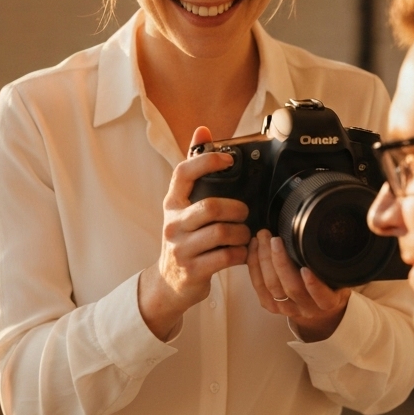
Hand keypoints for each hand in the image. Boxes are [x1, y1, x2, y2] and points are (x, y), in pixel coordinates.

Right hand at [138, 126, 250, 340]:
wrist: (168, 284)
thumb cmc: (183, 240)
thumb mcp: (182, 207)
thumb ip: (193, 172)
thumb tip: (202, 130)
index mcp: (171, 204)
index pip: (183, 173)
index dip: (208, 161)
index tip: (229, 160)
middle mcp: (173, 224)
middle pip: (210, 206)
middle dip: (236, 209)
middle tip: (245, 213)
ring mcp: (181, 249)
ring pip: (221, 232)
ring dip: (241, 233)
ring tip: (245, 235)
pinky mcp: (193, 270)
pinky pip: (226, 257)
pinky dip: (241, 254)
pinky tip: (242, 252)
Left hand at [247, 229, 349, 341]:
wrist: (319, 310)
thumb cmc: (329, 286)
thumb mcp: (339, 277)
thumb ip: (331, 265)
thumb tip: (323, 237)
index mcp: (328, 302)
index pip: (322, 296)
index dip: (313, 284)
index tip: (306, 268)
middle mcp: (307, 309)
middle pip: (291, 287)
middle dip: (280, 261)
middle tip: (274, 238)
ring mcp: (288, 309)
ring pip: (272, 286)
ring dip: (263, 260)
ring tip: (262, 239)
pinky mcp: (272, 307)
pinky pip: (259, 287)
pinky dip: (254, 266)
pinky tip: (253, 249)